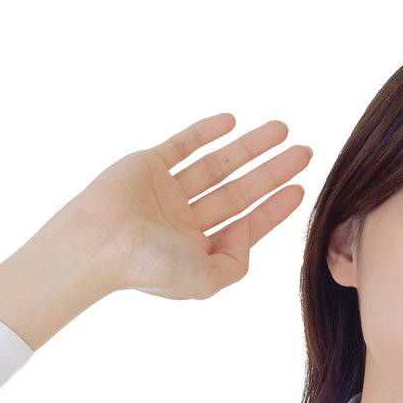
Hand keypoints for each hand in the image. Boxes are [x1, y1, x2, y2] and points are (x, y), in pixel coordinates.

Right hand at [66, 113, 312, 300]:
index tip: (300, 188)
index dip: (274, 208)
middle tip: (304, 152)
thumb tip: (247, 231)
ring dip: (249, 147)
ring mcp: (165, 191)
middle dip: (272, 171)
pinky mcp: (147, 166)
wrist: (98, 241)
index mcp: (195, 250)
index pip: (244, 224)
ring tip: (282, 129)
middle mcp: (182, 221)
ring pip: (217, 164)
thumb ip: (235, 263)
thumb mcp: (205, 280)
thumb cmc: (148, 266)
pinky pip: (182, 145)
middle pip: (238, 191)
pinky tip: (232, 122)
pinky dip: (206, 132)